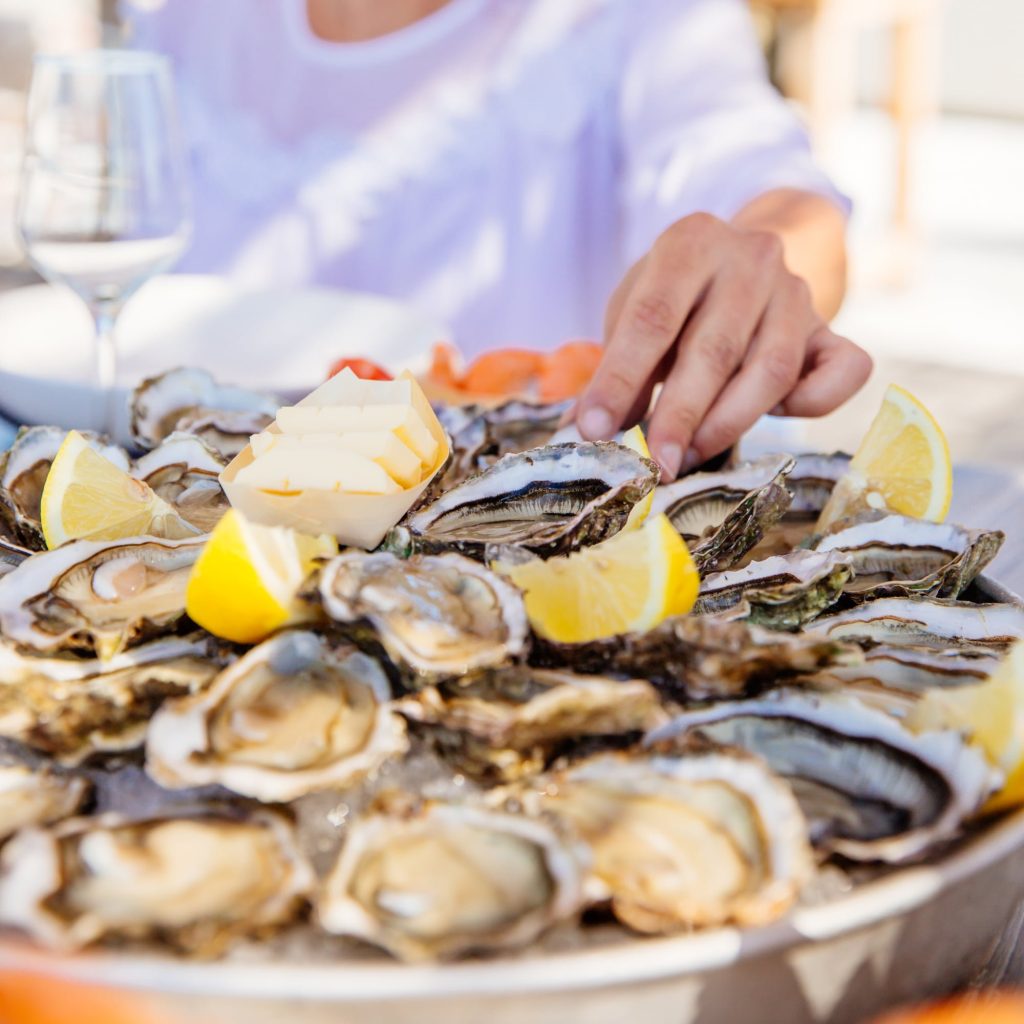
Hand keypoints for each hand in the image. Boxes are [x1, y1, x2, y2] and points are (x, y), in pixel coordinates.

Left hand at [575, 212, 871, 477]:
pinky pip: (844, 370)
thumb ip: (620, 369)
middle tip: (654, 462)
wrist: (739, 265)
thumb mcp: (633, 315)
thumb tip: (595, 429)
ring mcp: (797, 292)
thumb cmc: (674, 299)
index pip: (653, 317)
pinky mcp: (830, 328)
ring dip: (728, 423)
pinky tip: (775, 420)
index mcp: (691, 241)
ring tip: (689, 454)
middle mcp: (752, 258)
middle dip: (679, 415)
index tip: (596, 429)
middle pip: (715, 348)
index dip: (620, 379)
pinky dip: (814, 403)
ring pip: (772, 369)